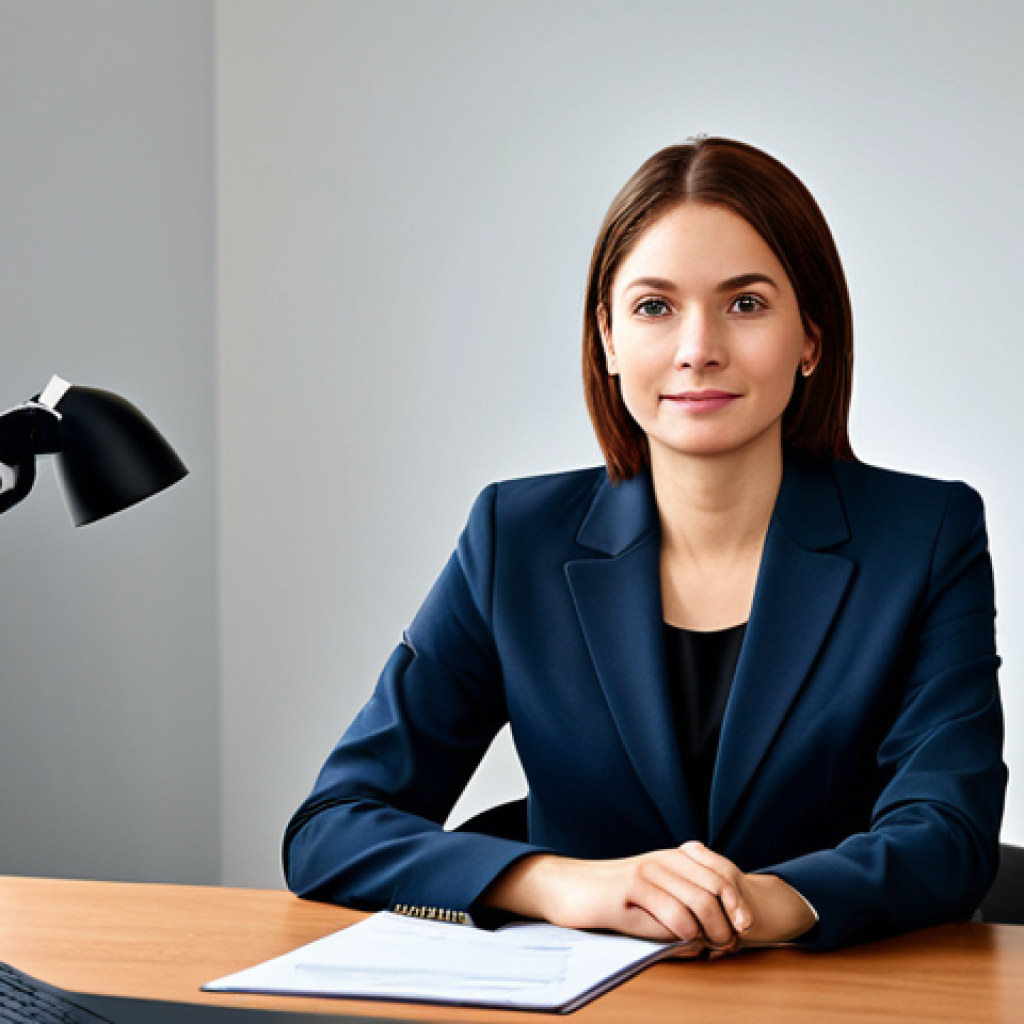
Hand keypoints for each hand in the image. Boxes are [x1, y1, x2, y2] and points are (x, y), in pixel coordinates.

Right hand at [482, 842, 814, 951]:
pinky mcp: (631, 889)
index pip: (719, 873)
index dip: (738, 901)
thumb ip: (680, 906)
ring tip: (710, 947)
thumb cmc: (611, 900)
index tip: (744, 926)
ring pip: (699, 902)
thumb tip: (711, 937)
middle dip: (729, 921)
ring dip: (712, 931)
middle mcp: (662, 859)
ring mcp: (647, 871)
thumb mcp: (651, 897)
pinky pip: (673, 915)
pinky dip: (686, 934)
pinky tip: (682, 942)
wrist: (568, 890)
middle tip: (727, 944)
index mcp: (671, 857)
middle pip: (715, 887)